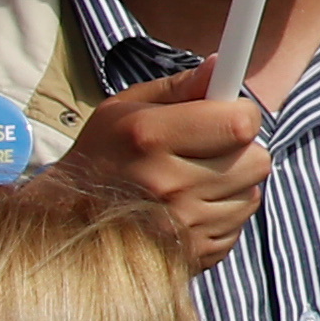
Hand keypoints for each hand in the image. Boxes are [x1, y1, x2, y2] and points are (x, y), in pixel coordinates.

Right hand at [55, 70, 267, 268]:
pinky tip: (190, 210)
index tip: (227, 114)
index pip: (241, 124)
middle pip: (256, 161)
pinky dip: (222, 216)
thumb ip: (179, 87)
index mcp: (151, 138)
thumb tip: (220, 65)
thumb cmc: (101, 155)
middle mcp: (168, 184)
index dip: (241, 114)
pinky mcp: (191, 256)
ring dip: (233, 185)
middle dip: (240, 151)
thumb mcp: (125, 109)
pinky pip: (237, 227)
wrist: (63, 223)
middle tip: (209, 150)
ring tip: (194, 181)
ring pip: (251, 194)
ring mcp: (180, 226)